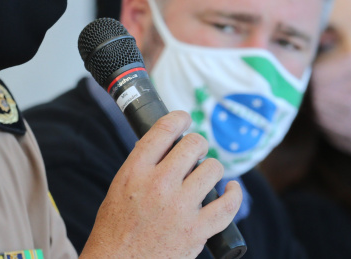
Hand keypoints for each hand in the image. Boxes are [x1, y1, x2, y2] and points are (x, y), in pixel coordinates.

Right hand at [80, 111, 241, 258]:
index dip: (179, 118)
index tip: (184, 119)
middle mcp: (159, 185)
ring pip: (213, 170)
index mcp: (136, 171)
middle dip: (198, 145)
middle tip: (195, 153)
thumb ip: (142, 165)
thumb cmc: (116, 228)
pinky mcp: (197, 231)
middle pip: (194, 145)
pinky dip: (234, 194)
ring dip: (212, 169)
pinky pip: (228, 205)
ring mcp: (180, 208)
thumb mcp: (119, 186)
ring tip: (206, 175)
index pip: (164, 130)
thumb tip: (167, 145)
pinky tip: (231, 189)